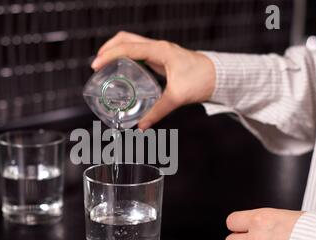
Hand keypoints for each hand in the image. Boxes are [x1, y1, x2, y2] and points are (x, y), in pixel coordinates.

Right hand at [91, 31, 215, 129]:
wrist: (218, 76)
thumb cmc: (202, 80)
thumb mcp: (177, 97)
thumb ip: (158, 111)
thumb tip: (142, 125)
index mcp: (160, 51)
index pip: (128, 48)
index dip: (109, 55)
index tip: (96, 65)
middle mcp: (158, 47)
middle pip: (126, 38)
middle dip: (108, 48)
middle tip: (97, 63)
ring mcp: (159, 51)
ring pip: (131, 43)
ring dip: (116, 51)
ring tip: (104, 66)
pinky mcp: (161, 58)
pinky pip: (138, 53)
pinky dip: (126, 58)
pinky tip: (122, 71)